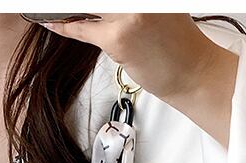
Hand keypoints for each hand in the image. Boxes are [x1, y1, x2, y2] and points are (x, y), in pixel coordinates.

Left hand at [38, 13, 230, 101]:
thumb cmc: (177, 42)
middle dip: (72, 3)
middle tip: (58, 5)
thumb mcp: (156, 5)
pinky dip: (63, 25)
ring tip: (52, 9)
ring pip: (83, 6)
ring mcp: (129, 12)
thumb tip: (91, 6)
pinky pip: (81, 28)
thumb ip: (127, 2)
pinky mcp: (119, 38)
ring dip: (64, 8)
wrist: (194, 73)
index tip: (68, 2)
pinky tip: (51, 22)